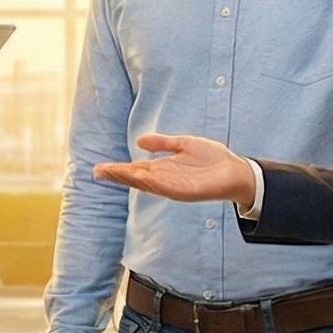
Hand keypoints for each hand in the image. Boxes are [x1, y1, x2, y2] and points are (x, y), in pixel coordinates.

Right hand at [93, 133, 252, 205]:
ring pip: (145, 183)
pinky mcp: (184, 191)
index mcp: (162, 169)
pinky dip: (151, 181)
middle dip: (117, 175)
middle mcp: (164, 180)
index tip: (99, 168)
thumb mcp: (183, 144)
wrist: (235, 170)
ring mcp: (173, 187)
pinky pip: (164, 186)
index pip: (134, 169)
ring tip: (111, 172)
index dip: (117, 170)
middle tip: (97, 171)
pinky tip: (139, 175)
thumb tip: (139, 141)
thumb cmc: (211, 159)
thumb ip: (163, 143)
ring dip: (128, 178)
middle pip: (135, 178)